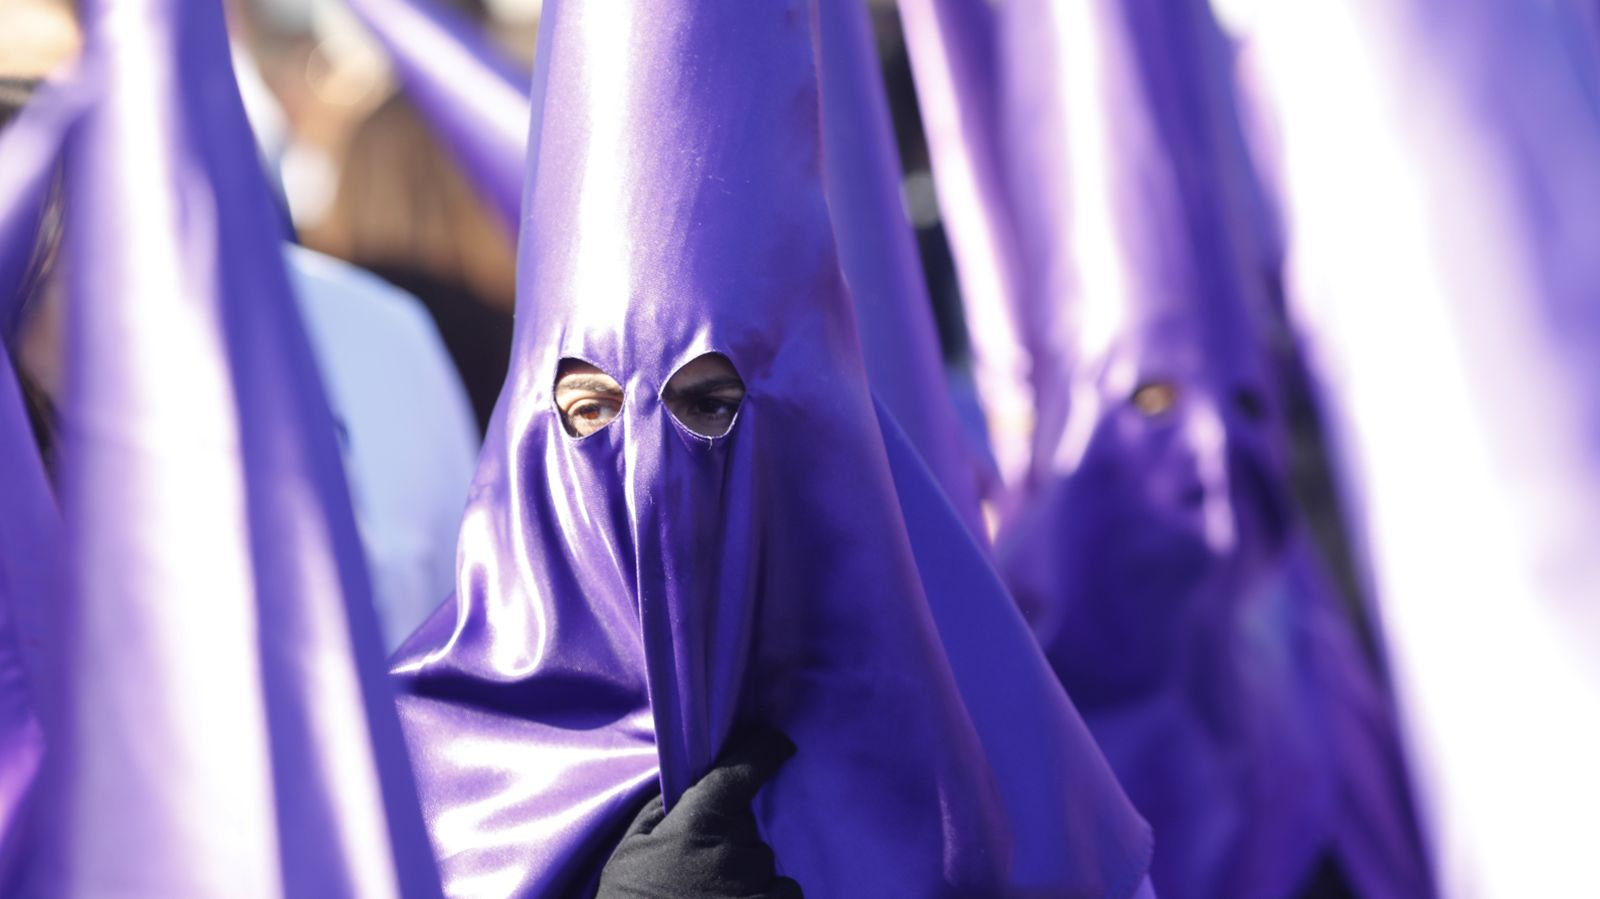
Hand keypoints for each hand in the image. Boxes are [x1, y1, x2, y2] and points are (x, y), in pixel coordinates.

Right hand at [596, 728, 801, 898]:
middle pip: (749, 835)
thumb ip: (655, 817)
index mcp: (697, 828)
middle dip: (732, 849)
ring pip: (767, 872)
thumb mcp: (626, 858)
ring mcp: (760, 892)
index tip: (779, 743)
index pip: (738, 775)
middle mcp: (736, 855)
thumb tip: (680, 795)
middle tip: (699, 879)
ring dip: (750, 884)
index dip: (762, 752)